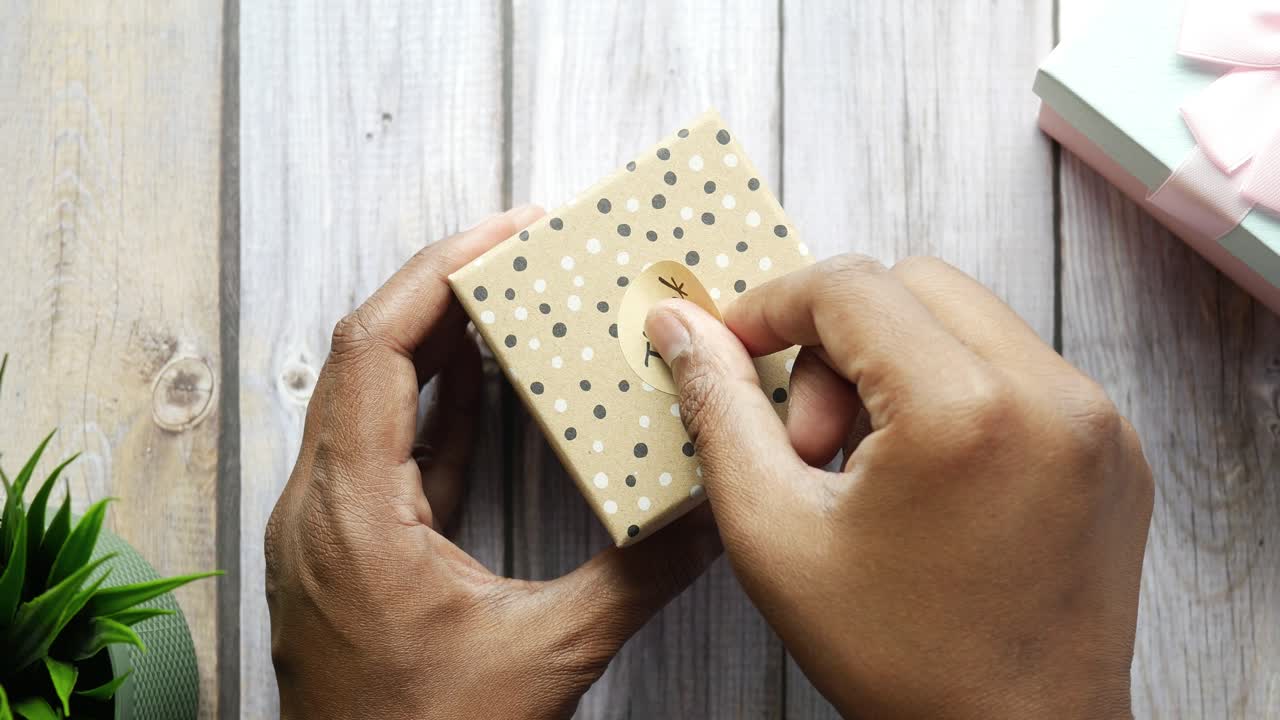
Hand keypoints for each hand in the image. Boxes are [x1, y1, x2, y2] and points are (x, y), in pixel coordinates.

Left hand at [265, 206, 721, 719]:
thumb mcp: (545, 656)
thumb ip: (635, 578)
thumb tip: (711, 516)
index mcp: (352, 513)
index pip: (372, 348)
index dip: (434, 272)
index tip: (501, 232)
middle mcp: (320, 508)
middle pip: (365, 357)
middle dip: (442, 291)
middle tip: (519, 250)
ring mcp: (325, 531)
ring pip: (369, 400)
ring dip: (436, 345)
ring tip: (507, 300)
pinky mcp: (346, 553)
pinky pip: (384, 453)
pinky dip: (435, 411)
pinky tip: (482, 389)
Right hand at [644, 255, 1152, 718]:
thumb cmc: (899, 660)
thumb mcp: (775, 533)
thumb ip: (722, 411)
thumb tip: (681, 328)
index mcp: (966, 410)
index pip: (850, 287)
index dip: (773, 306)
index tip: (737, 348)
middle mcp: (1052, 396)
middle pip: (913, 287)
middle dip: (837, 340)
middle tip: (810, 438)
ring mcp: (1096, 420)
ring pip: (967, 321)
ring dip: (896, 365)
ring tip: (866, 466)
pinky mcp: (1115, 446)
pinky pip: (1017, 367)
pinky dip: (954, 392)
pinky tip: (924, 476)